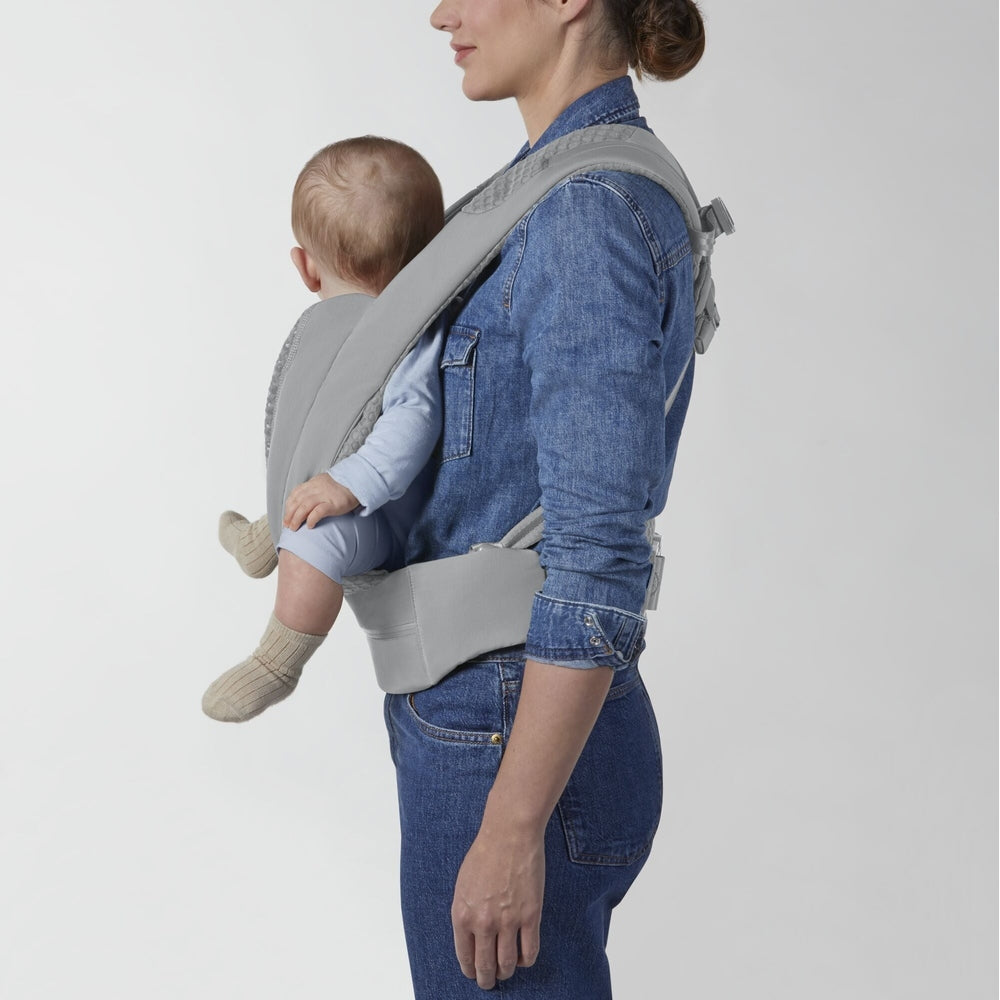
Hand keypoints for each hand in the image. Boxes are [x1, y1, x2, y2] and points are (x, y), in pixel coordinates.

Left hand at [282, 473, 359, 529]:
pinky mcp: (332, 503)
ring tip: (294, 528)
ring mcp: (324, 496)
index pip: (295, 495)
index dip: (288, 507)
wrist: (357, 482)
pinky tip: (309, 526)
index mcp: (312, 484)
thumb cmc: (341, 486)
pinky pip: (318, 512)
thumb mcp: (323, 484)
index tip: (286, 517)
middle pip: (297, 502)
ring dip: (297, 519)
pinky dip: (311, 519)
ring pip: (304, 507)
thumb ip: (313, 490)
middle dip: (289, 515)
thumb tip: (303, 501)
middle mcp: (316, 489)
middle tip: (287, 525)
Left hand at [451, 826, 543, 989]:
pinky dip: (525, 960)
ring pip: (507, 964)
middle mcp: (483, 923)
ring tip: (506, 971)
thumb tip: (471, 936)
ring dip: (506, 972)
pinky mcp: (530, 916)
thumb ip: (465, 912)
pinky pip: (529, 952)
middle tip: (489, 982)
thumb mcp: (462, 885)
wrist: (509, 834)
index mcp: (462, 915)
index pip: (465, 957)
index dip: (470, 970)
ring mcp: (508, 921)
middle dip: (487, 979)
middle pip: (485, 966)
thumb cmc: (484, 853)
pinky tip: (523, 956)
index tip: (474, 973)